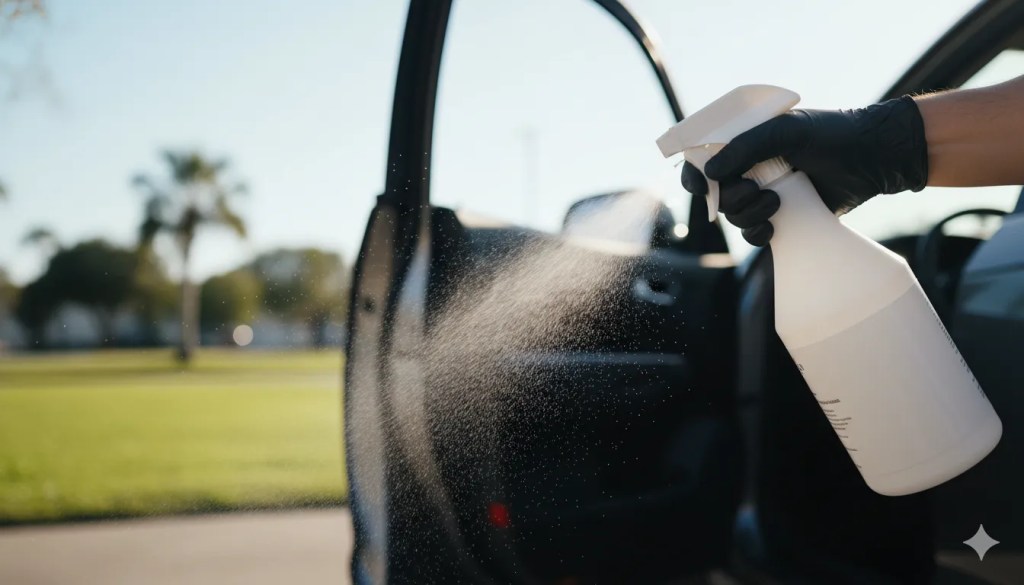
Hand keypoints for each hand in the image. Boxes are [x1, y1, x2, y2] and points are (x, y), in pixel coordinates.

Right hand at [681, 96, 928, 245]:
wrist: (873, 158)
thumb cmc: (832, 134)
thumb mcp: (787, 131)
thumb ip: (746, 147)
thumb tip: (710, 173)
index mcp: (745, 142)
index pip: (704, 159)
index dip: (694, 175)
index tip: (700, 185)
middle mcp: (750, 169)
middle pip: (716, 194)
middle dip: (730, 197)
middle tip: (754, 190)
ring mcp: (764, 193)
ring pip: (734, 216)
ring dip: (747, 214)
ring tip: (776, 203)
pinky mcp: (782, 217)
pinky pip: (754, 234)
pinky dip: (757, 234)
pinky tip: (772, 227)